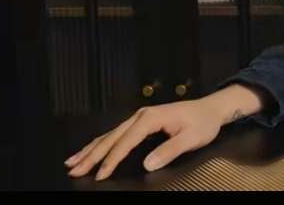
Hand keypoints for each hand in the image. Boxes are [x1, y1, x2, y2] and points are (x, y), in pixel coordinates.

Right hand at [64, 84, 263, 180]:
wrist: (212, 109)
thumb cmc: (204, 123)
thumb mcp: (192, 138)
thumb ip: (170, 150)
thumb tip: (147, 164)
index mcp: (151, 118)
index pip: (126, 142)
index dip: (112, 159)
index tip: (100, 175)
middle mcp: (141, 115)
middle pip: (111, 137)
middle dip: (92, 155)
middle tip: (74, 170)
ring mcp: (140, 117)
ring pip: (110, 134)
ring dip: (91, 149)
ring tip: (72, 162)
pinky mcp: (141, 121)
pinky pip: (116, 134)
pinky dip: (101, 143)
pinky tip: (90, 151)